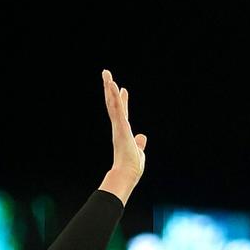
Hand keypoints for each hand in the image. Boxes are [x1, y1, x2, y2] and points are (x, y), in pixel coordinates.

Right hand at [99, 69, 146, 203]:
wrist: (127, 175)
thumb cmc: (132, 168)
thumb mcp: (138, 151)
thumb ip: (139, 143)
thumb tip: (142, 137)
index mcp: (123, 132)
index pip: (122, 113)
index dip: (122, 100)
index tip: (122, 89)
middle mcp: (118, 127)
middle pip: (113, 105)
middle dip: (109, 89)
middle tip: (106, 74)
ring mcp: (118, 126)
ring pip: (113, 104)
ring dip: (109, 88)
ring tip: (106, 74)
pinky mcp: (120, 126)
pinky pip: (117, 108)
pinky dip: (114, 96)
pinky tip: (112, 84)